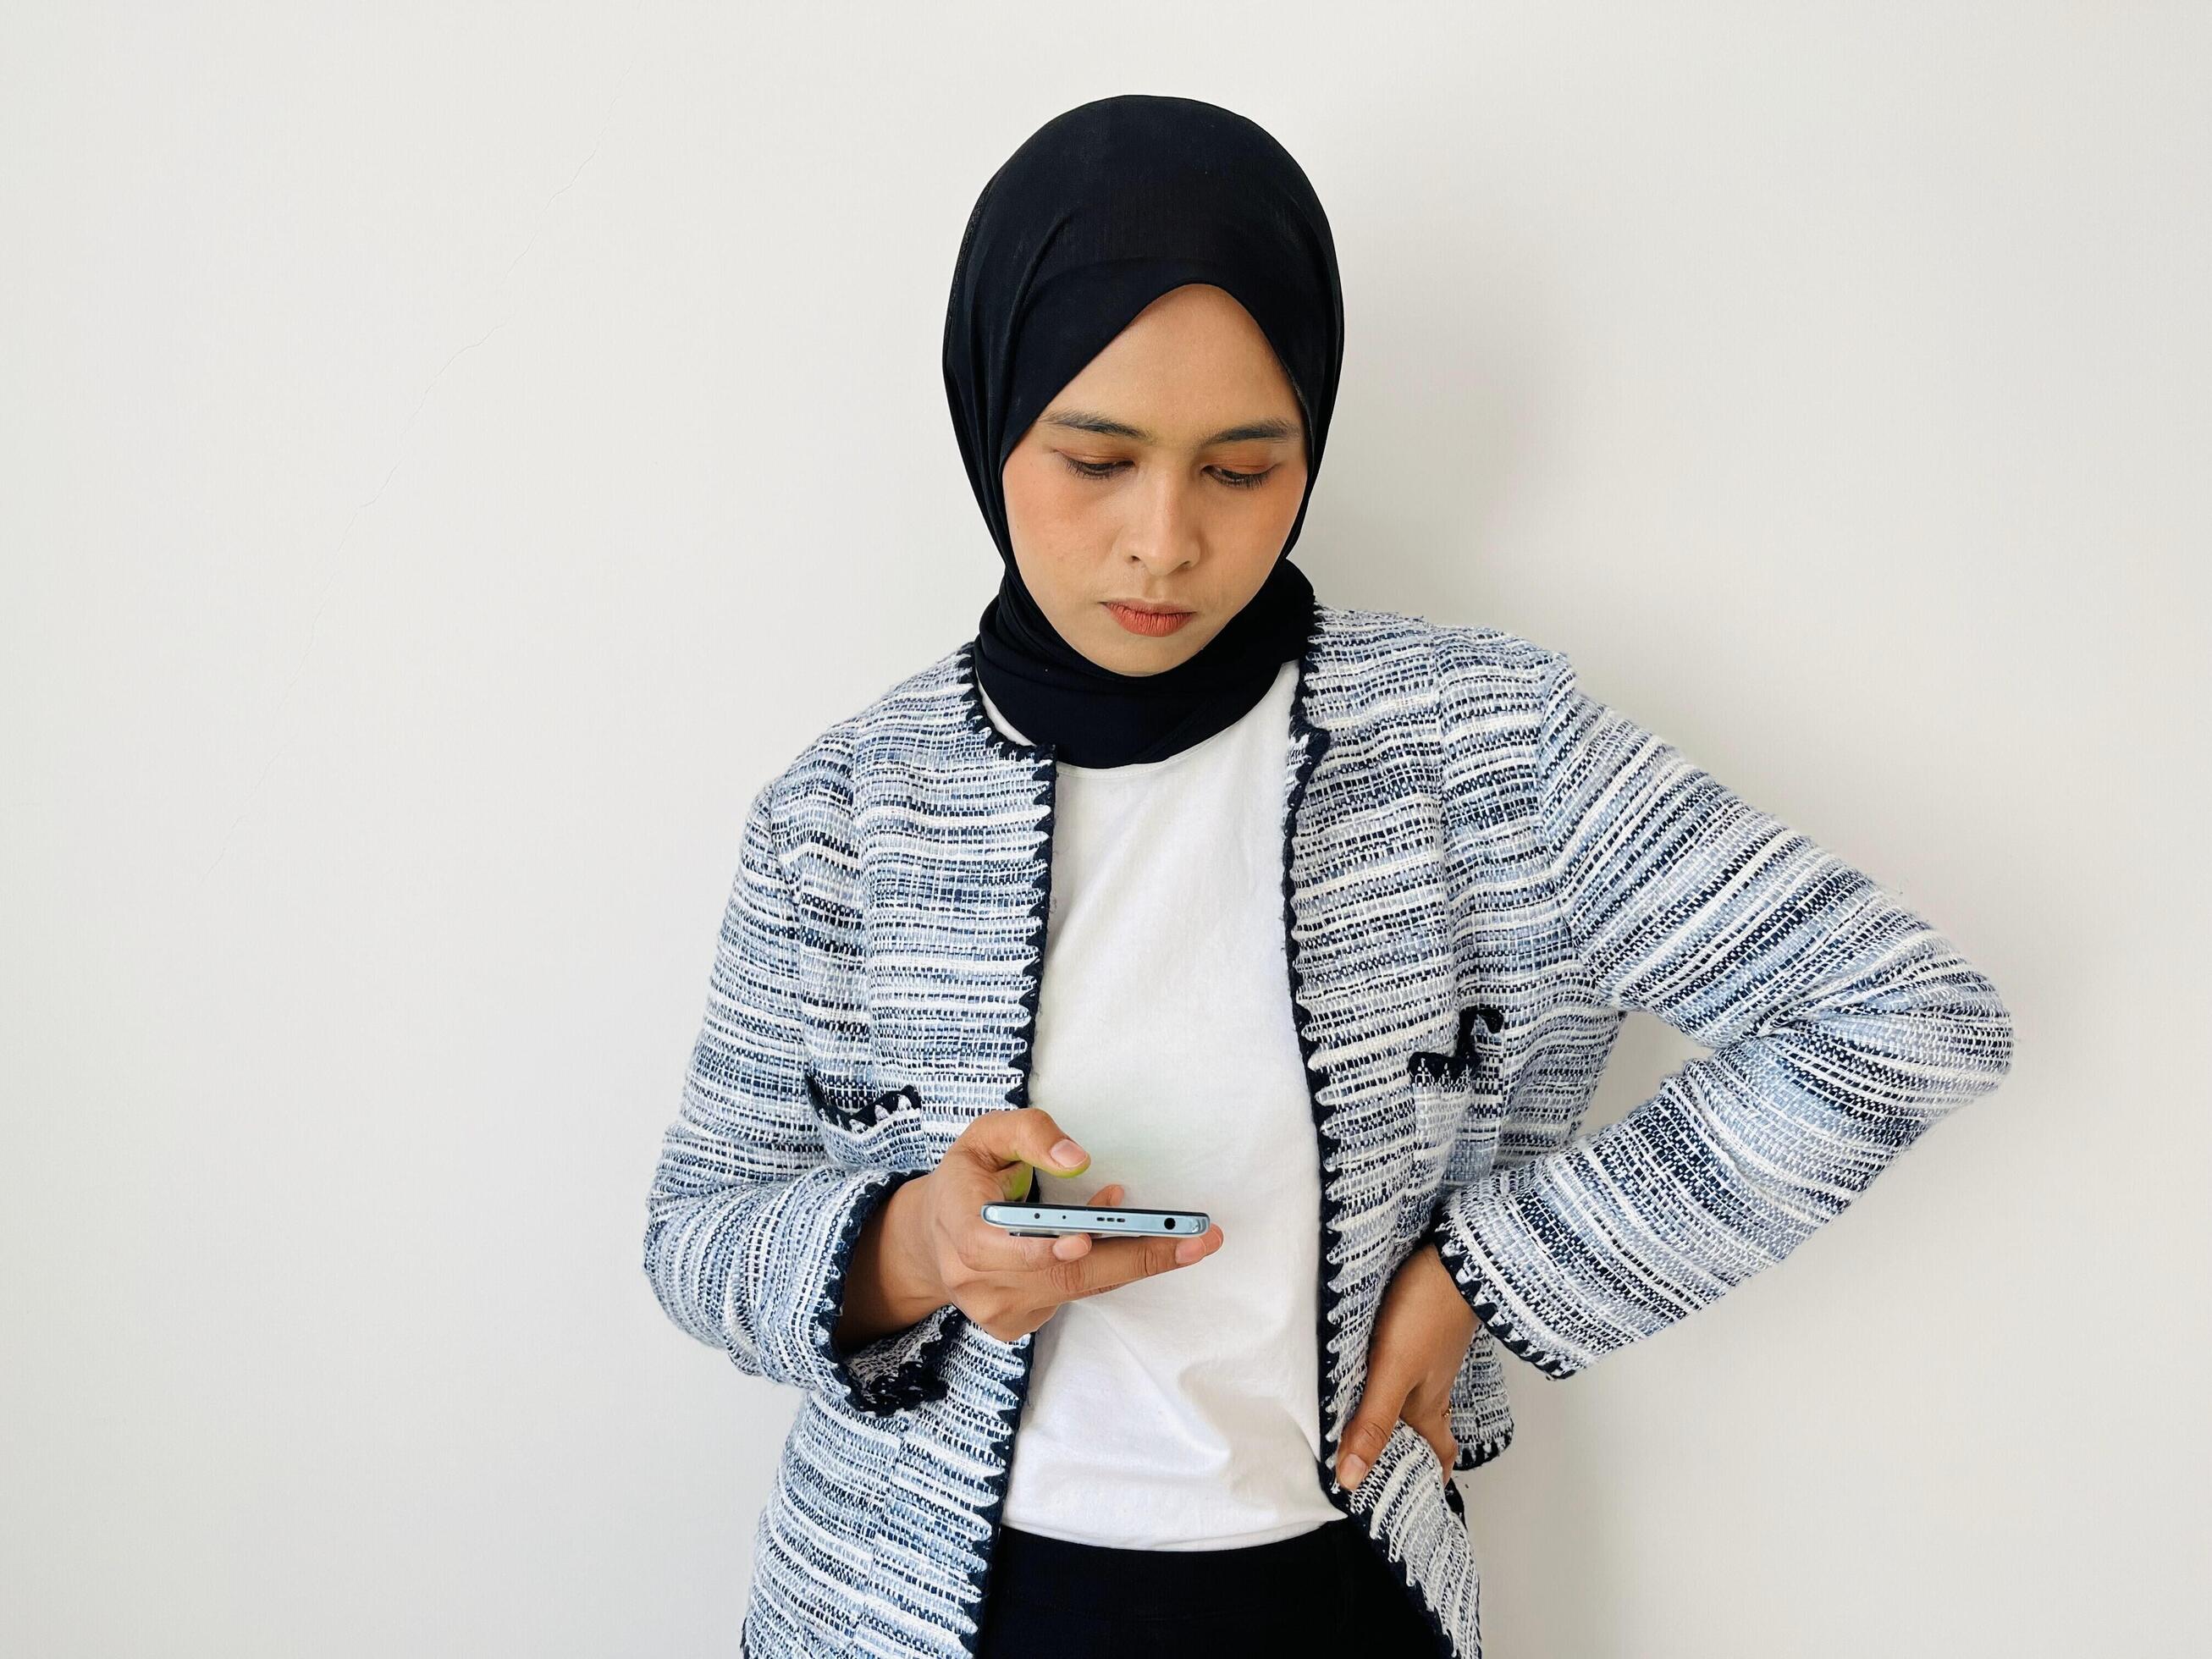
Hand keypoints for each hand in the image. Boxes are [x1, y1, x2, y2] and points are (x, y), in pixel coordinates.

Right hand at [848, 1106, 1225, 1348]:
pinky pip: (1070, 1298)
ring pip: (1075, 1288)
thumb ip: (1029, 1134)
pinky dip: (1099, 1270)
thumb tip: (1077, 1159)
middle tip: (1196, 1240)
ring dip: (1124, 1256)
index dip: (1042, 1248)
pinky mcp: (1012, 1326)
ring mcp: (993, 1309)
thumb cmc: (970, 1177)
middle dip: (1135, 1256)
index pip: (999, 1246)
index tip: (1084, 1240)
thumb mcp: (987, 1135)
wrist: (930, 1237)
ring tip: (1168, 1229)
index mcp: (958, 1224)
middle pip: (1061, 1275)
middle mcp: (972, 1278)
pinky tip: (1104, 1241)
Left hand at [1334, 1238, 1477, 1492]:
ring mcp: (1432, 1357)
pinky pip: (1414, 1367)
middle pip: (1427, 1429)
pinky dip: (1397, 1380)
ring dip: (1400, 1415)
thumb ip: (1372, 1422)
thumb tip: (1351, 1477)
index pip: (1436, 1454)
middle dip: (1411, 1450)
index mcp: (1429, 1406)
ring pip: (1419, 1398)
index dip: (1430, 1479)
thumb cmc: (1427, 1312)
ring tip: (1374, 1425)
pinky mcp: (1425, 1330)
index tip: (1417, 1502)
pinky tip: (1378, 1370)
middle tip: (1389, 1468)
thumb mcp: (1393, 1372)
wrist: (1455, 1257)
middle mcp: (1434, 1386)